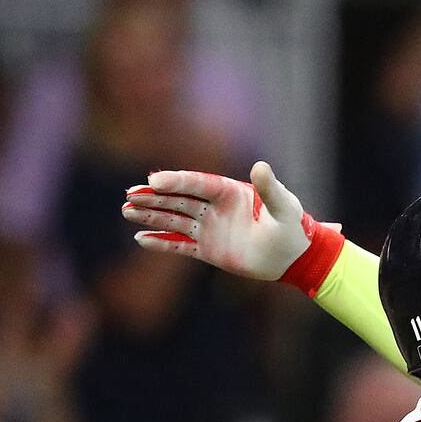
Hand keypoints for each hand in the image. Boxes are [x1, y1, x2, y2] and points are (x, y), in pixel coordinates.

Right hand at [123, 161, 336, 283]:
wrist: (294, 256)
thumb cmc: (292, 226)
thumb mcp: (283, 206)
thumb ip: (269, 188)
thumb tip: (260, 166)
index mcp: (228, 191)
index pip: (196, 183)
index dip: (176, 181)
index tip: (154, 180)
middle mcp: (213, 207)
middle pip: (177, 199)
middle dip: (153, 197)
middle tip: (129, 195)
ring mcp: (208, 228)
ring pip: (173, 220)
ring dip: (150, 216)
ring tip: (126, 211)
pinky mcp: (207, 250)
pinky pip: (180, 246)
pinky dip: (161, 242)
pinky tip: (141, 238)